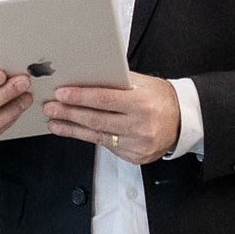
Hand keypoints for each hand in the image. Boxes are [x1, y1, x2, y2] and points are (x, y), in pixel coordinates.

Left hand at [42, 72, 180, 164]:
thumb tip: (84, 76)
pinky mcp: (136, 157)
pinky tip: (75, 131)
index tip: (61, 94)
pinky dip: (89, 138)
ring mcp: (138, 145)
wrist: (183, 120)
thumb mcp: (142, 83)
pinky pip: (107, 147)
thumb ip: (116, 81)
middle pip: (96, 120)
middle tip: (51, 108)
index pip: (104, 100)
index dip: (80, 97)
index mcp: (141, 104)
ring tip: (55, 123)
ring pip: (97, 137)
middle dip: (69, 113)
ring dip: (72, 129)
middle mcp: (140, 126)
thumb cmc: (160, 97)